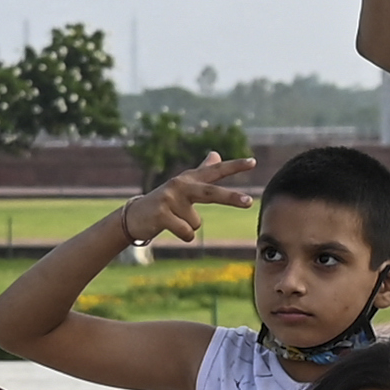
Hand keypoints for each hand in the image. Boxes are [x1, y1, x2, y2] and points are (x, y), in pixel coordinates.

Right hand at [129, 153, 259, 250]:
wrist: (135, 215)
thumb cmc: (166, 201)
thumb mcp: (184, 185)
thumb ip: (202, 170)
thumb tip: (216, 154)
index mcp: (190, 179)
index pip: (216, 171)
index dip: (234, 166)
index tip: (253, 162)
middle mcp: (181, 185)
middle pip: (211, 193)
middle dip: (231, 198)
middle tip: (250, 201)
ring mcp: (170, 198)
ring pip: (196, 222)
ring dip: (188, 226)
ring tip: (174, 220)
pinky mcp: (161, 213)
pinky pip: (186, 232)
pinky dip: (184, 236)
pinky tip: (170, 228)